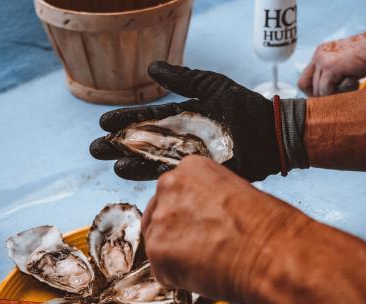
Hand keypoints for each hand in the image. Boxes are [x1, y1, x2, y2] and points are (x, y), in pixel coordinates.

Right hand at [90, 61, 280, 181]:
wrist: (270, 131)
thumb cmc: (243, 106)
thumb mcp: (210, 86)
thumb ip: (184, 79)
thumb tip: (151, 67)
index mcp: (181, 118)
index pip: (148, 119)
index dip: (126, 120)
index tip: (104, 122)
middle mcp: (181, 139)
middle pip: (144, 142)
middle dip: (119, 145)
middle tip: (95, 148)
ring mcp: (188, 157)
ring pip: (152, 160)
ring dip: (130, 161)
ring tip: (109, 161)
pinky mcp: (198, 172)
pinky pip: (171, 174)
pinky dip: (152, 174)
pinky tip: (133, 173)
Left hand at [141, 155, 304, 303]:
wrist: (274, 254)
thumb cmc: (270, 227)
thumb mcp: (239, 194)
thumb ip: (211, 201)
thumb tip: (206, 219)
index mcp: (192, 168)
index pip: (175, 192)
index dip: (189, 215)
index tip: (201, 227)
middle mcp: (169, 186)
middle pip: (159, 214)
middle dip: (176, 233)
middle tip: (202, 249)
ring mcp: (160, 218)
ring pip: (158, 243)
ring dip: (177, 256)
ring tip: (210, 263)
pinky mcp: (157, 251)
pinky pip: (162, 271)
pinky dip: (179, 279)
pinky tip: (205, 275)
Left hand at [298, 31, 365, 96]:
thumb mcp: (346, 65)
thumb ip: (333, 75)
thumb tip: (326, 95)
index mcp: (321, 53)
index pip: (305, 78)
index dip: (313, 91)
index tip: (326, 97)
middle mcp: (319, 54)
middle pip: (304, 84)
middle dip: (318, 96)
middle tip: (336, 97)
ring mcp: (323, 60)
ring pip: (317, 89)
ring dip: (332, 95)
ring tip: (351, 87)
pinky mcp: (331, 67)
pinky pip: (325, 90)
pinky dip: (337, 94)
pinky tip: (354, 85)